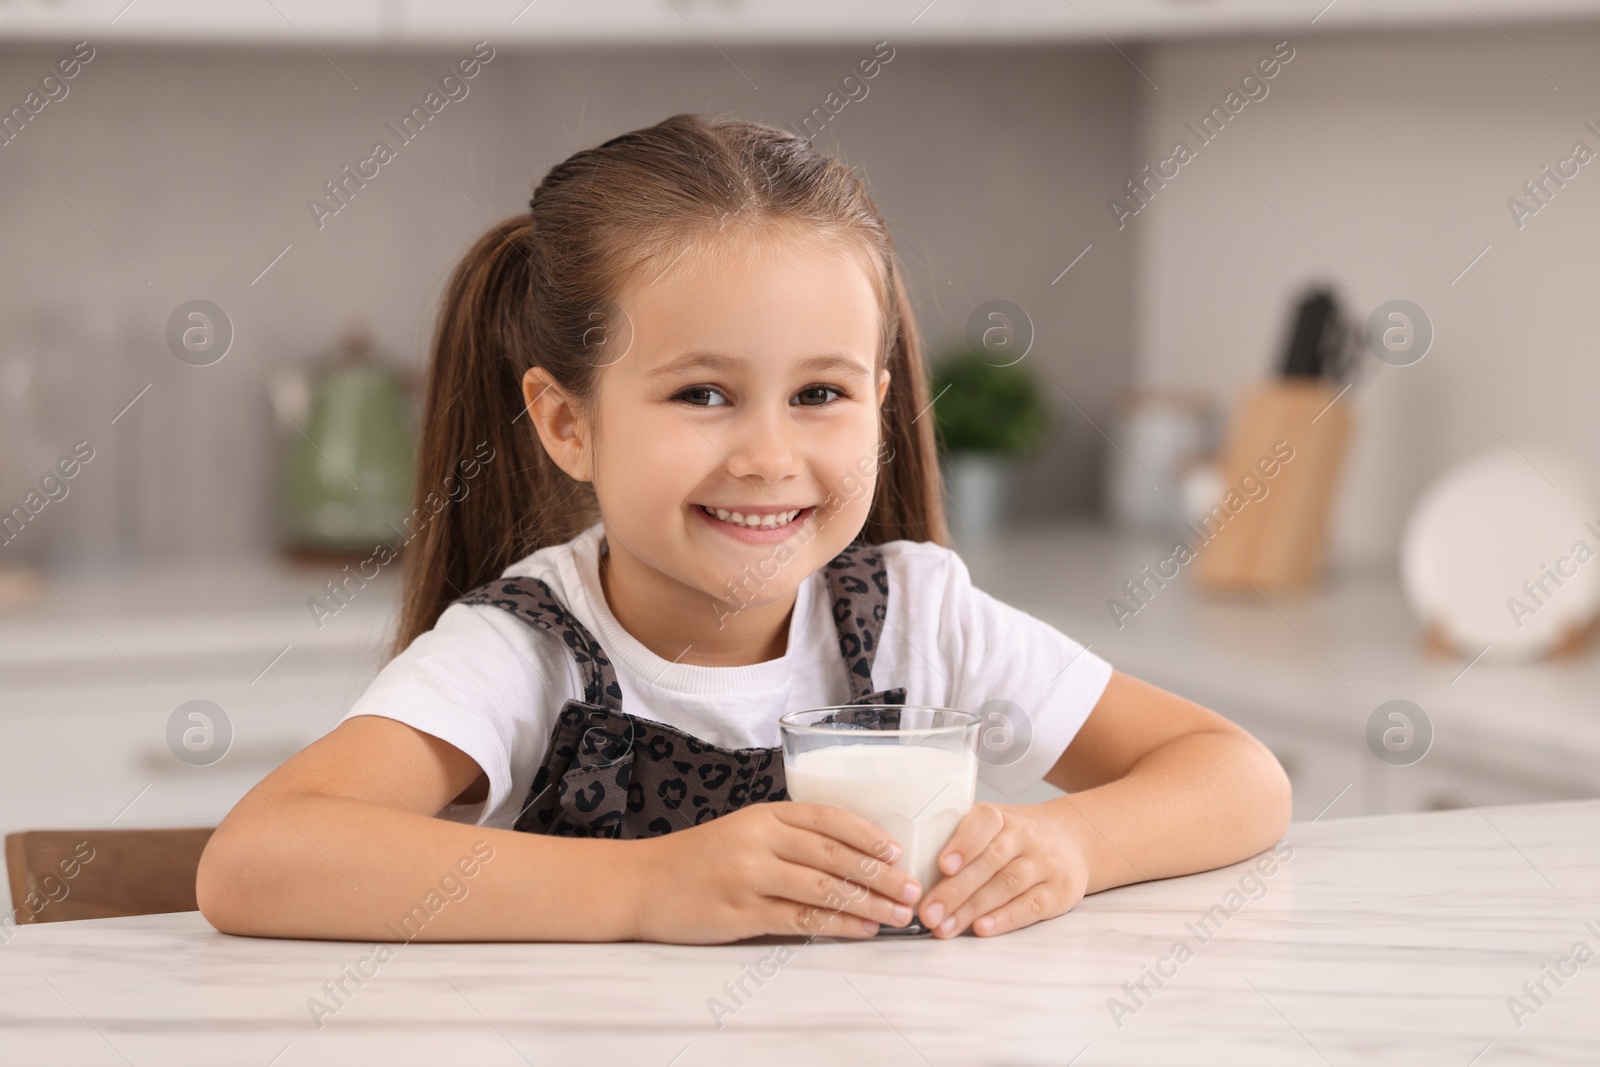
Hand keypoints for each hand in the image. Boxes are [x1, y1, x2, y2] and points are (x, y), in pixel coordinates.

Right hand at [632, 802, 925, 944]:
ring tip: (898, 915)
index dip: (868, 833)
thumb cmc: (699, 859)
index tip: (898, 850)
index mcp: (764, 814)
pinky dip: (838, 925)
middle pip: (834, 855)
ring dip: (868, 903)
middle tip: (912, 889)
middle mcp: (759, 840)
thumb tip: (851, 857)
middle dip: (880, 874)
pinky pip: (801, 919)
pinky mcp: (741, 913)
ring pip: (824, 888)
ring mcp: (749, 876)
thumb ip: (787, 837)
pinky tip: (862, 929)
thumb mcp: (742, 831)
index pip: (828, 817)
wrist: (642, 883)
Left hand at [915, 802, 1088, 937]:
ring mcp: (1045, 864)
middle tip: (927, 913)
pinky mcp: (1059, 892)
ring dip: (972, 909)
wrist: (1072, 841)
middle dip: (955, 890)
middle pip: (989, 862)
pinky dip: (1004, 919)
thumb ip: (960, 843)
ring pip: (1006, 885)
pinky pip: (1030, 906)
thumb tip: (911, 873)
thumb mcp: (993, 827)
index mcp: (1002, 818)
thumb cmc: (1015, 839)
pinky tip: (982, 929)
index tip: (942, 865)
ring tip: (944, 927)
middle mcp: (1026, 837)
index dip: (964, 844)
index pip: (984, 824)